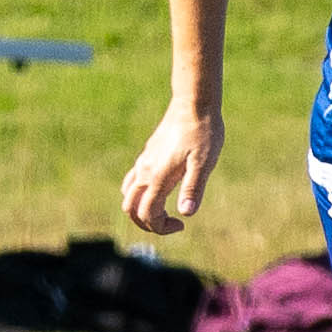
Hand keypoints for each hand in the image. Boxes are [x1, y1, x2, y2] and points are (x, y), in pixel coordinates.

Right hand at [118, 98, 219, 236]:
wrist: (194, 104)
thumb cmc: (203, 132)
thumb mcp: (203, 162)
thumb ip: (193, 188)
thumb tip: (186, 213)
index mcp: (158, 176)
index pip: (147, 213)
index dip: (161, 227)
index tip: (182, 224)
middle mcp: (146, 171)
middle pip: (130, 207)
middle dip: (146, 222)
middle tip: (171, 223)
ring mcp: (144, 161)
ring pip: (128, 194)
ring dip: (140, 208)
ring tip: (164, 209)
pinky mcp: (148, 154)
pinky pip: (133, 179)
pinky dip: (141, 193)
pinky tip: (163, 188)